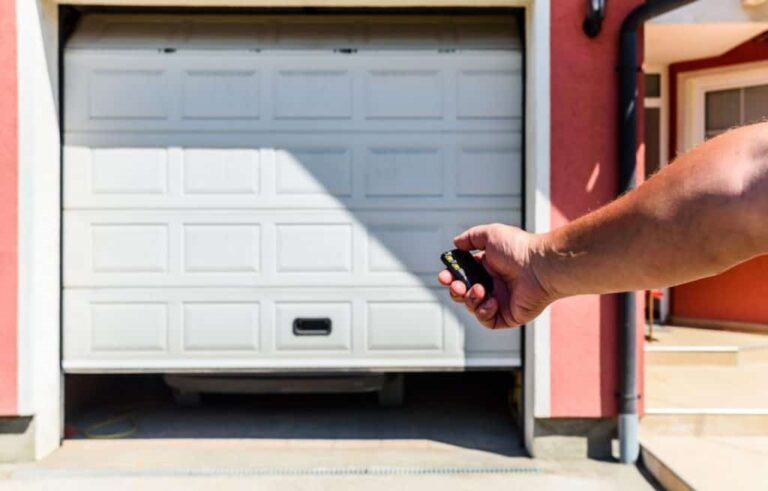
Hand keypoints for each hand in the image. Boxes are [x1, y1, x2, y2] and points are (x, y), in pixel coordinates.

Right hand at [437, 224, 554, 328]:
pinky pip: (487, 320)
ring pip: (472, 306)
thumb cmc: (519, 249)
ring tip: (480, 289)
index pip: (463, 274)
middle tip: (456, 285)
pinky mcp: (507, 315)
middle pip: (464, 292)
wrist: (540, 267)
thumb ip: (470, 238)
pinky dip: (484, 311)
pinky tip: (492, 301)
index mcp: (488, 266)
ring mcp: (500, 300)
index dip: (451, 276)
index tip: (444, 275)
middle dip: (455, 290)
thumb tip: (456, 243)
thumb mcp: (490, 234)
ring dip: (470, 299)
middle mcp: (494, 284)